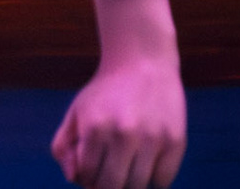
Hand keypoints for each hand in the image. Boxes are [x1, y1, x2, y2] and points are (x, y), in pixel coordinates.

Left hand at [50, 55, 185, 187]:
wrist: (142, 62)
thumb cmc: (105, 92)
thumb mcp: (76, 111)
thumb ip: (64, 146)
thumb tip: (74, 178)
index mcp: (94, 128)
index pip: (87, 176)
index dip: (87, 179)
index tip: (91, 171)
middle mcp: (124, 135)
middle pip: (113, 187)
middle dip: (107, 186)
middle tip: (109, 176)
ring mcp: (152, 139)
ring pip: (139, 187)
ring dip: (130, 184)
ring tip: (127, 168)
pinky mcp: (175, 141)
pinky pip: (163, 180)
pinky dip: (154, 179)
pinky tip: (146, 162)